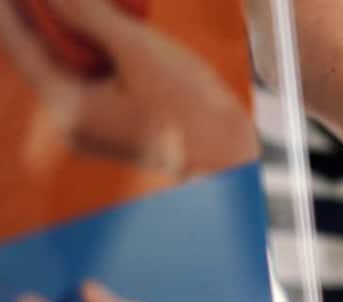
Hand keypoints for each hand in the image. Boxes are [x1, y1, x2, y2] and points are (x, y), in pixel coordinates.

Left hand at [0, 0, 255, 175]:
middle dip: (49, 15)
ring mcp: (91, 124)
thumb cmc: (192, 111)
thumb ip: (88, 14)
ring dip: (76, 28)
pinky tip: (114, 25)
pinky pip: (91, 77)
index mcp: (66, 106)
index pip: (18, 44)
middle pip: (42, 53)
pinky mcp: (112, 123)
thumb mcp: (139, 52)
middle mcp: (70, 121)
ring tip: (100, 5)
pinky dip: (96, 49)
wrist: (233, 158)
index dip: (12, 8)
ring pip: (68, 64)